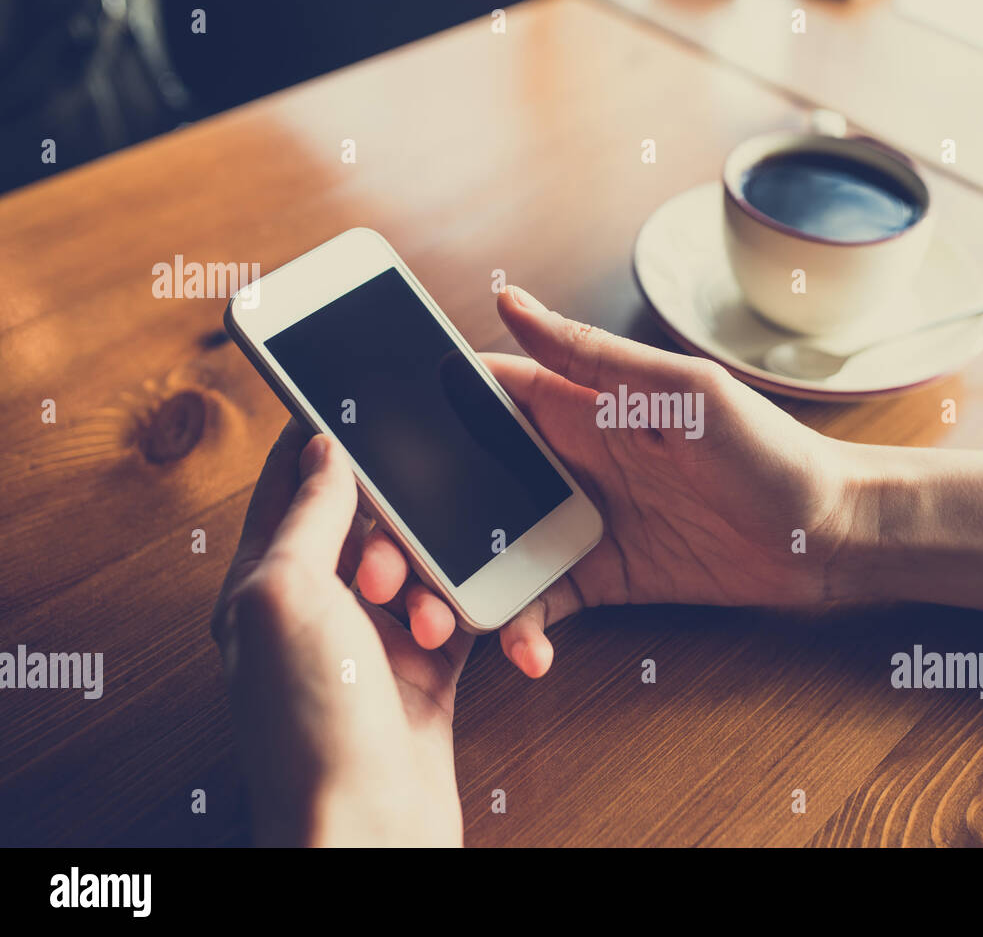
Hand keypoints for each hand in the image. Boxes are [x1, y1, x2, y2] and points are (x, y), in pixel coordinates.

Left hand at [211, 422, 472, 845]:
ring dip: (436, 578)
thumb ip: (306, 515)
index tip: (361, 399)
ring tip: (425, 621)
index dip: (321, 439)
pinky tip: (478, 626)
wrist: (368, 825)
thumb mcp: (286, 595)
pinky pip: (458, 611)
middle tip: (398, 557)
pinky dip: (472, 612)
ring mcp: (372, 639)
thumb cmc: (308, 726)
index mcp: (261, 583)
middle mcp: (315, 608)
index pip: (288, 485)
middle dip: (397, 526)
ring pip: (421, 562)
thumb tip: (322, 448)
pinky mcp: (425, 668)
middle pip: (368, 521)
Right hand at [354, 286, 870, 678]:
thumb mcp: (681, 392)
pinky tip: (522, 653)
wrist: (830, 535)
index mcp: (581, 405)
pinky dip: (520, 630)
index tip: (367, 439)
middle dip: (421, 518)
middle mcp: (570, 461)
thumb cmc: (769, 449)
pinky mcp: (603, 578)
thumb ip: (593, 357)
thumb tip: (509, 299)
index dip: (423, 411)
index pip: (483, 397)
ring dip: (458, 584)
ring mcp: (582, 523)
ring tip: (438, 622)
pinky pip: (541, 605)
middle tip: (383, 561)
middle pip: (470, 481)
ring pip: (492, 549)